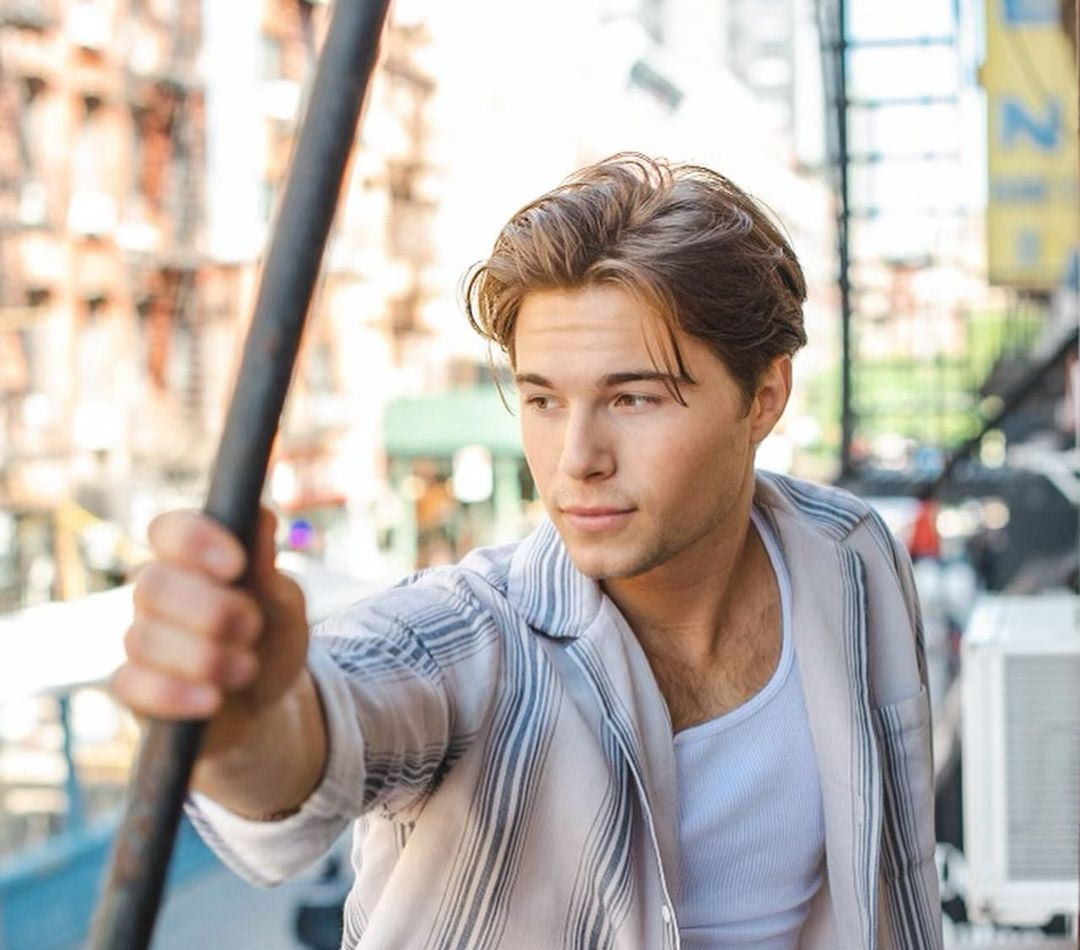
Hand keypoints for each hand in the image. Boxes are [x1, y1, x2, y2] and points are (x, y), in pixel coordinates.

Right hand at [112, 506, 309, 759]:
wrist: (268, 702)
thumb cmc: (271, 639)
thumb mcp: (284, 604)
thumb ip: (268, 566)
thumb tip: (262, 514)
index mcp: (191, 559)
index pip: (168, 530)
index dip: (194, 541)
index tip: (236, 565)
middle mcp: (156, 592)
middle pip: (153, 584)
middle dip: (211, 610)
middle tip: (252, 628)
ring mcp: (140, 639)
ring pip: (144, 637)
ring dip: (206, 657)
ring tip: (247, 669)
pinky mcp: (133, 687)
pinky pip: (133, 685)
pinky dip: (178, 693)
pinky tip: (213, 699)